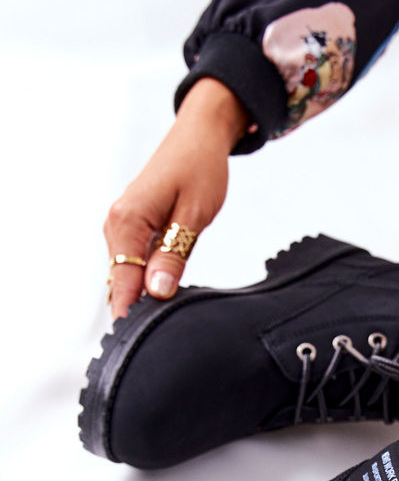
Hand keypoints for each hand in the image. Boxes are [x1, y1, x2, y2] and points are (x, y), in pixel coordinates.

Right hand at [104, 78, 249, 319]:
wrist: (198, 136)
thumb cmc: (200, 167)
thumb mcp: (194, 215)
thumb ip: (173, 255)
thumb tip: (157, 292)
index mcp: (128, 220)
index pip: (124, 281)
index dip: (132, 315)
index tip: (140, 344)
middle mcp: (116, 224)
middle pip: (121, 282)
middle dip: (136, 311)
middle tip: (157, 343)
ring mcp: (121, 226)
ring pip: (126, 275)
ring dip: (140, 297)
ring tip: (160, 326)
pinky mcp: (131, 228)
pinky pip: (132, 263)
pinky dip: (144, 280)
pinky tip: (160, 295)